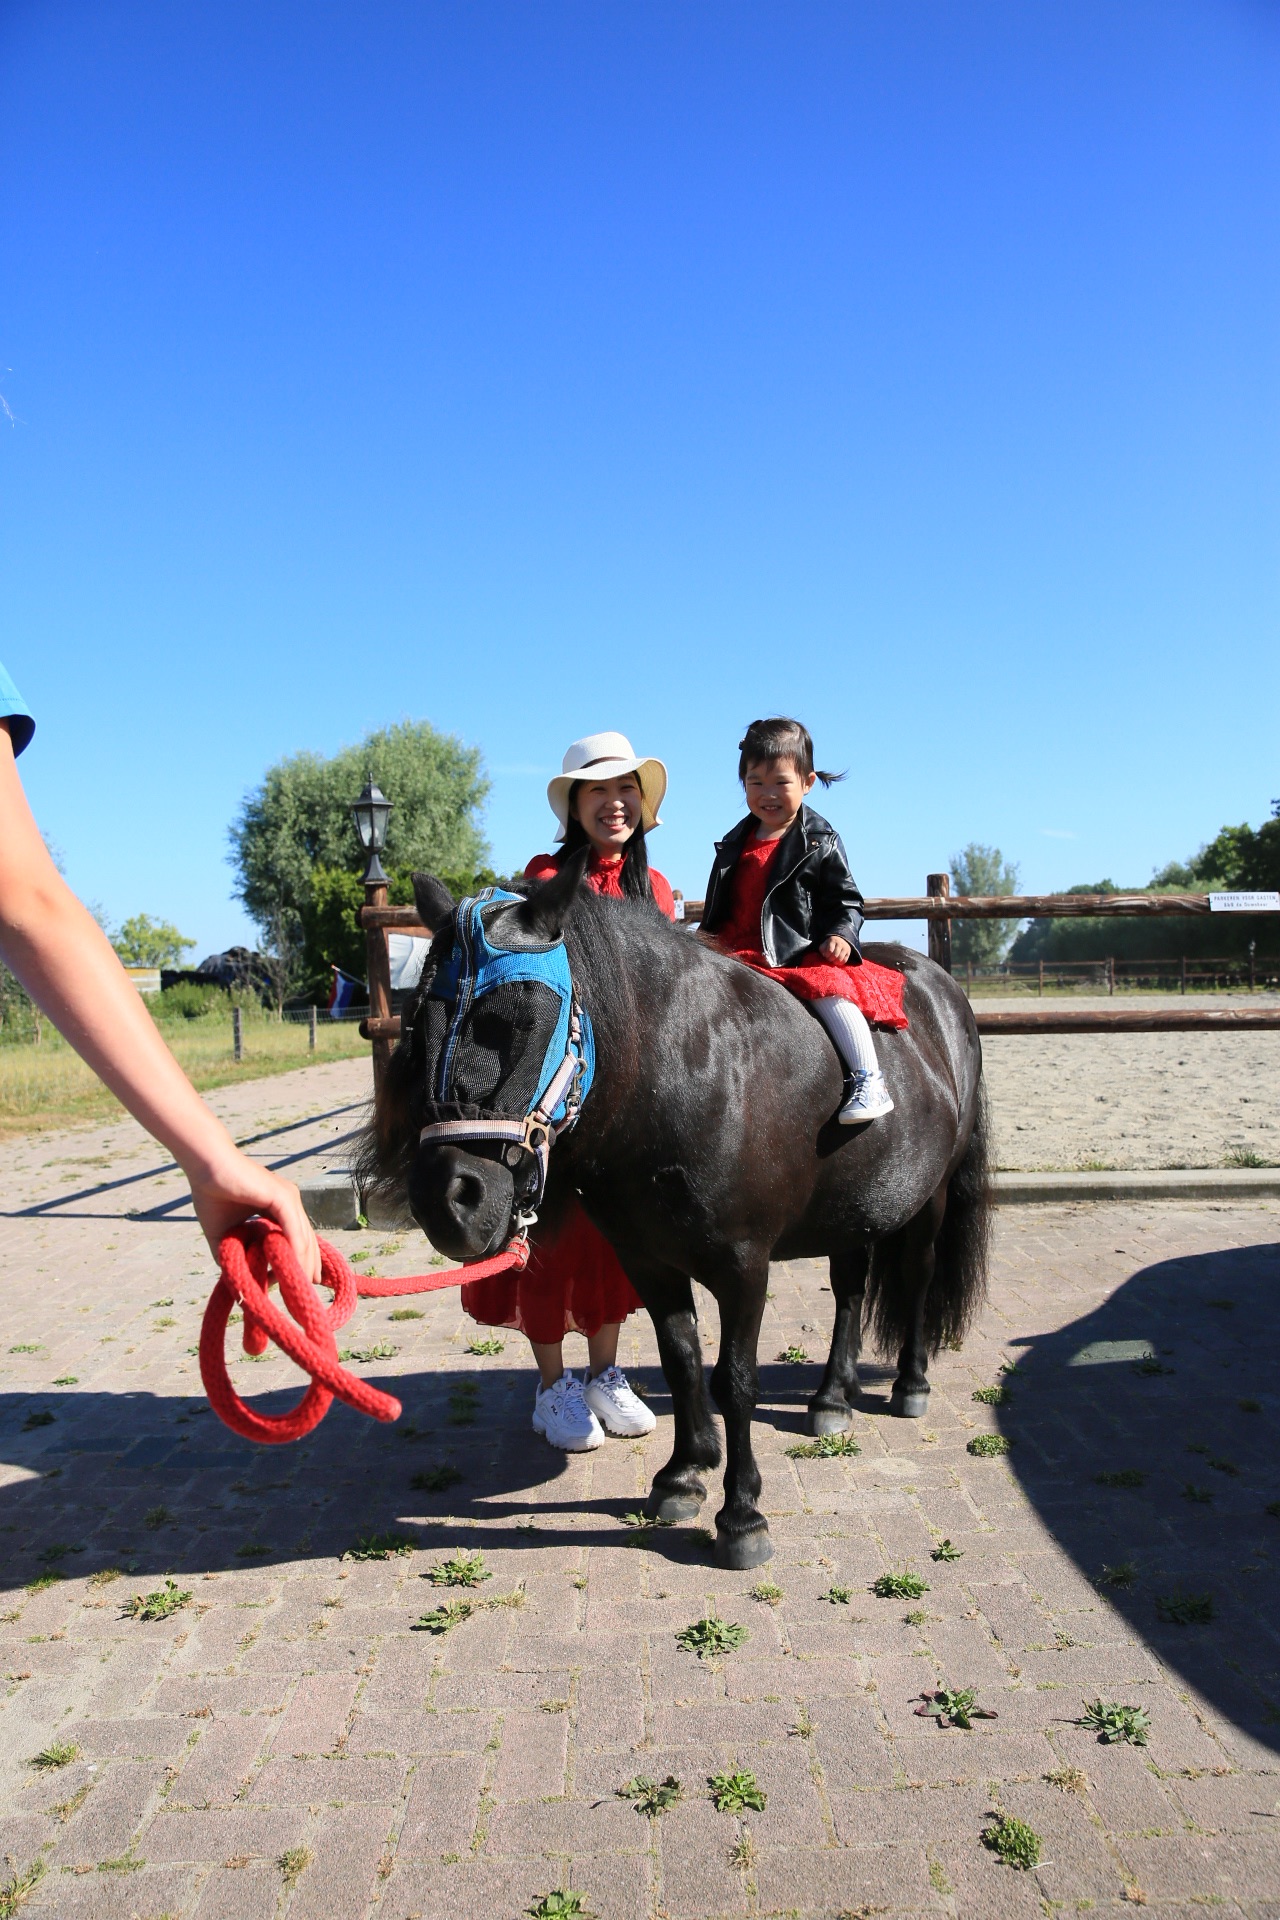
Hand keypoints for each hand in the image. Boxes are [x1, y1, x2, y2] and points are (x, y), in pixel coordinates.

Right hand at [188, 1149, 321, 1284]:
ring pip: (302, 1235)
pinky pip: (293, 1227)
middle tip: (310, 1290)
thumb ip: (233, 1253)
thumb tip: (236, 1278)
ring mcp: (287, 1196)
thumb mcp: (223, 1232)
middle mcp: (288, 1200)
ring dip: (304, 1262)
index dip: (301, 1260)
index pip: (296, 1236)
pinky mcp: (281, 1195)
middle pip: (306, 1238)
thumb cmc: (211, 1193)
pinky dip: (295, 1248)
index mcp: (278, 1205)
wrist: (205, 1166)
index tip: (299, 1282)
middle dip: (310, 1264)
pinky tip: (295, 1267)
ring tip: (304, 1285)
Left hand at [819, 934, 851, 963]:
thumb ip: (822, 949)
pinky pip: (844, 960)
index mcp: (833, 940)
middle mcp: (840, 943)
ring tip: (832, 961)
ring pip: (840, 958)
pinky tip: (836, 962)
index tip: (825, 955)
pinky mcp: (848, 952)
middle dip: (830, 959)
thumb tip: (824, 955)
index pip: (830, 950)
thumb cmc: (829, 945)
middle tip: (829, 959)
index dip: (827, 955)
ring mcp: (845, 948)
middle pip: (835, 955)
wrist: (839, 940)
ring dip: (835, 962)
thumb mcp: (824, 945)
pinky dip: (839, 963)